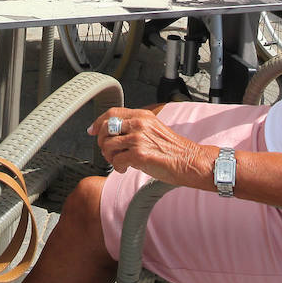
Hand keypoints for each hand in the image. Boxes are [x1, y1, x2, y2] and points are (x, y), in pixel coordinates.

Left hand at [90, 108, 214, 188]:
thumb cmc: (173, 149)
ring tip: (119, 162)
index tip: (92, 131)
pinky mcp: (139, 154)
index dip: (98, 122)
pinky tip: (125, 169)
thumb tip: (112, 133)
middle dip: (101, 142)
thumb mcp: (153, 129)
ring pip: (107, 145)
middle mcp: (139, 124)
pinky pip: (116, 160)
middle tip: (109, 153)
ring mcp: (139, 138)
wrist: (190, 161)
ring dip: (109, 157)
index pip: (111, 113)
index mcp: (142, 115)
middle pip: (105, 128)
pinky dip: (117, 167)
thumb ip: (135, 127)